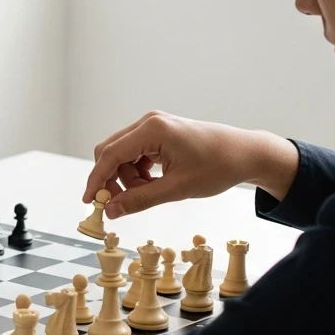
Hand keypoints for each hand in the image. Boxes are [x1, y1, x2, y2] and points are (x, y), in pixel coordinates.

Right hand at [82, 111, 298, 218]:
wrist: (245, 153)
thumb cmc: (217, 167)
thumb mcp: (177, 189)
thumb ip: (141, 200)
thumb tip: (111, 211)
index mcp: (152, 130)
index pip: (110, 155)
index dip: (96, 180)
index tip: (89, 203)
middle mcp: (149, 123)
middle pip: (111, 152)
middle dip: (112, 180)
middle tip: (119, 204)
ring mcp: (154, 126)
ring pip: (123, 155)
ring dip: (128, 178)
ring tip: (151, 193)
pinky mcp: (160, 133)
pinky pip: (136, 154)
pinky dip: (138, 172)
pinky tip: (154, 184)